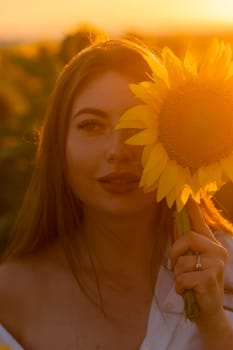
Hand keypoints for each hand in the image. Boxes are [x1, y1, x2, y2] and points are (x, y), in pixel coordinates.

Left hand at [170, 199, 227, 329]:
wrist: (208, 312)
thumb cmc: (197, 284)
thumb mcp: (191, 262)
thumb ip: (186, 246)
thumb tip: (174, 223)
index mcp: (213, 245)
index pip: (201, 222)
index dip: (192, 208)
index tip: (185, 194)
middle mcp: (218, 251)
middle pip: (188, 237)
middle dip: (175, 252)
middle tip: (174, 266)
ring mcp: (216, 265)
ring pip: (182, 261)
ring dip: (177, 276)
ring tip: (186, 283)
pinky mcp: (210, 278)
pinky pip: (182, 277)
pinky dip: (179, 286)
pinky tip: (188, 291)